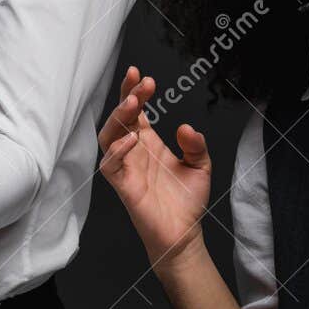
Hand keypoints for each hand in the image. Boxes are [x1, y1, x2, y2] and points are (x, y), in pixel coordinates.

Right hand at [97, 66, 212, 271]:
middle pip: (120, 117)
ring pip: (108, 136)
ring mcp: (125, 166)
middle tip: (142, 84)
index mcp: (148, 141)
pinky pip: (110, 164)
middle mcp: (133, 150)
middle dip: (127, 97)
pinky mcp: (122, 185)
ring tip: (133, 103)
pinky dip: (117, 150)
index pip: (134, 111)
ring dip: (118, 118)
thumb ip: (195, 144)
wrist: (184, 233)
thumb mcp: (200, 165)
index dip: (134, 91)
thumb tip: (185, 127)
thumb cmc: (187, 201)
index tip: (141, 74)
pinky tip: (132, 139)